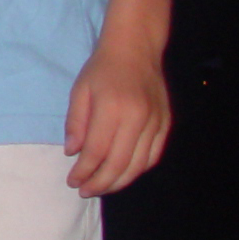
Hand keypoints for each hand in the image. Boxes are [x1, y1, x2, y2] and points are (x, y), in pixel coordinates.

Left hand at [63, 41, 171, 196]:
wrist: (136, 48)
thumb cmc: (102, 69)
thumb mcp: (79, 91)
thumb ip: (76, 123)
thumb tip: (72, 153)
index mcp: (112, 108)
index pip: (97, 151)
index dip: (84, 171)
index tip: (72, 181)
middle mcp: (137, 117)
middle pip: (119, 163)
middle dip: (100, 183)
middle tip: (85, 191)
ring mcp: (155, 121)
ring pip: (138, 164)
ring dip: (119, 182)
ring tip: (102, 187)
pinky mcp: (166, 123)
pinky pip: (154, 155)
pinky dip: (138, 170)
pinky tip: (123, 173)